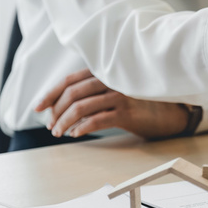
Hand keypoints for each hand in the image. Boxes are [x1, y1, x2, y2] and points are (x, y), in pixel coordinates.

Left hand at [35, 69, 189, 138]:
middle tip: (51, 126)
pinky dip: (81, 128)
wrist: (170, 113)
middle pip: (72, 93)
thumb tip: (60, 107)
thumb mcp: (116, 92)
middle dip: (56, 111)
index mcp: (106, 72)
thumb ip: (94, 92)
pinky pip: (97, 120)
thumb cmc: (140, 104)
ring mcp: (120, 95)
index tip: (37, 108)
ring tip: (59, 133)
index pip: (70, 80)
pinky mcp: (127, 112)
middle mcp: (111, 80)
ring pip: (80, 107)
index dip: (50, 93)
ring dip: (64, 122)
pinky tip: (76, 134)